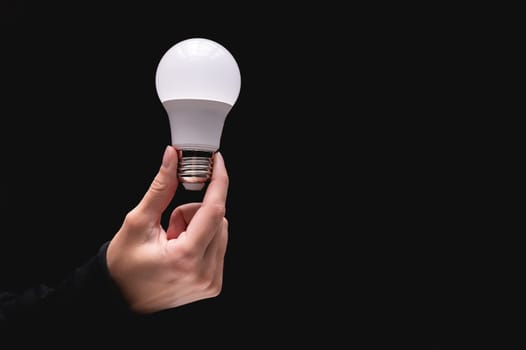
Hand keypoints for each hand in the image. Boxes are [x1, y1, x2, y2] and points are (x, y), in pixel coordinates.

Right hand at [106, 146, 228, 312]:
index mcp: (186, 258)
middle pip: (218, 218)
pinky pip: (218, 247)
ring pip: (221, 231)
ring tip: (173, 242)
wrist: (120, 299)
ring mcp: (211, 282)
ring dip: (199, 226)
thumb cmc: (123, 265)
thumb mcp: (137, 222)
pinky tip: (180, 251)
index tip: (218, 162)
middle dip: (194, 211)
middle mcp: (205, 273)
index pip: (214, 210)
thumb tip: (171, 157)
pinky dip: (202, 240)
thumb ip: (160, 188)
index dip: (218, 181)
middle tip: (170, 225)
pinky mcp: (213, 284)